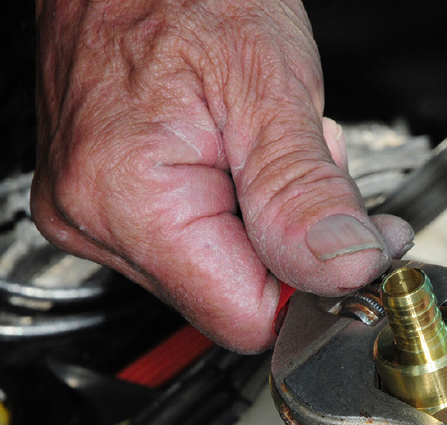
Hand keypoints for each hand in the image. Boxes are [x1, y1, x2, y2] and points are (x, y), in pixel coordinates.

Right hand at [32, 0, 412, 352]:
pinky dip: (238, 202)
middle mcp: (96, 220)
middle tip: (299, 159)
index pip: (244, 316)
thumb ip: (304, 193)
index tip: (350, 241)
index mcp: (129, 201)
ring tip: (260, 140)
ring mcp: (95, 212)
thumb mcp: (270, 86)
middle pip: (233, 295)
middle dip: (290, 240)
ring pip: (221, 268)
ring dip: (267, 217)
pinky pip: (197, 236)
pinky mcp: (109, 200)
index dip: (309, 287)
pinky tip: (237, 150)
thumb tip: (344, 271)